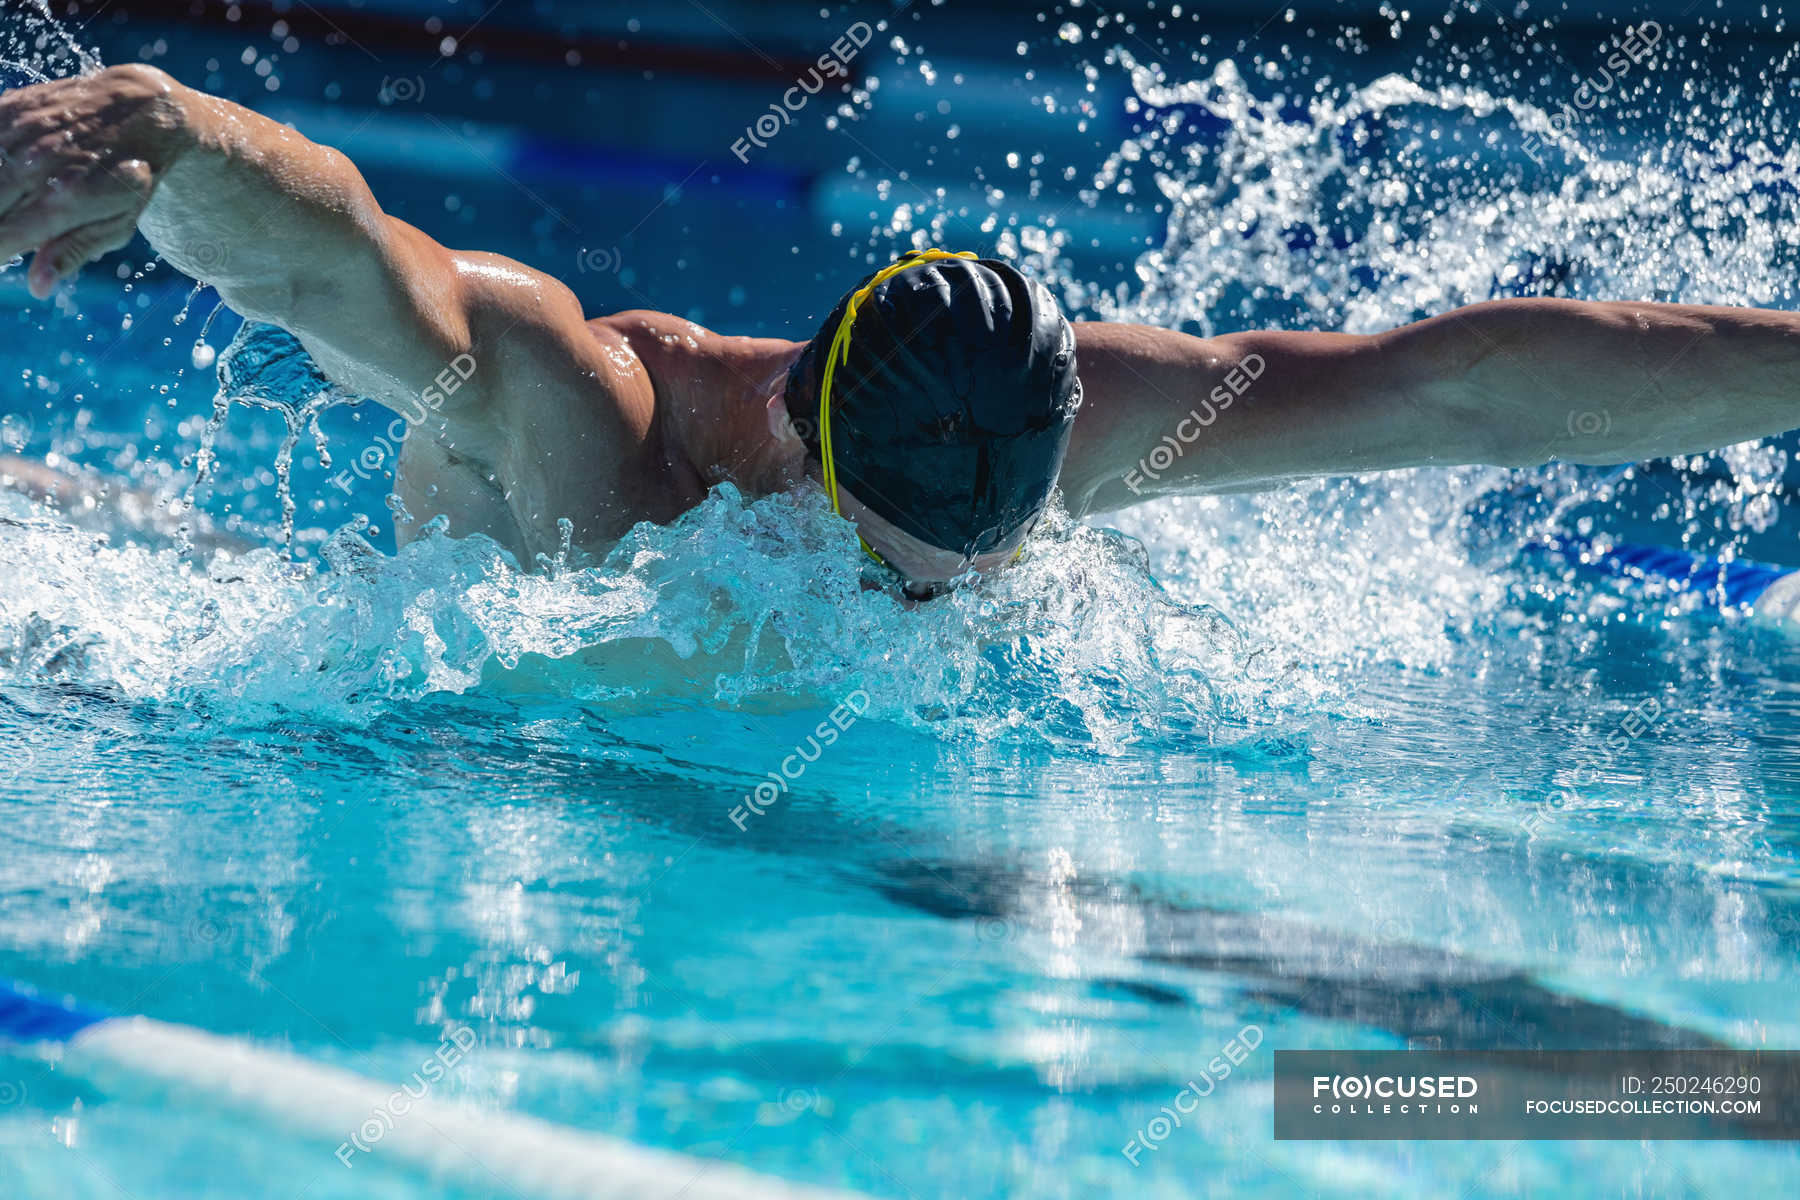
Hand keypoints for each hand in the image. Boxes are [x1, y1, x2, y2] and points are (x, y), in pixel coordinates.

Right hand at [0, 64, 188, 298]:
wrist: (142, 110)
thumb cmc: (130, 179)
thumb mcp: (117, 224)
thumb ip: (72, 251)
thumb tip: (38, 287)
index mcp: (67, 200)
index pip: (1, 238)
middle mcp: (38, 164)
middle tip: (4, 234)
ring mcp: (21, 133)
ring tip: (8, 206)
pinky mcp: (11, 109)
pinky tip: (3, 177)